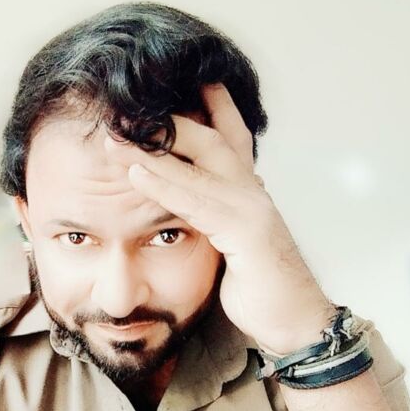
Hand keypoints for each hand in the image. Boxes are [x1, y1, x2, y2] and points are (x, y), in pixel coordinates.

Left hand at [103, 82, 335, 355]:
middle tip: (128, 102)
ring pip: (198, 165)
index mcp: (250, 196)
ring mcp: (252, 210)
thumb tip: (195, 218)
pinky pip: (196, 202)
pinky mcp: (247, 232)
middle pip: (212, 138)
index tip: (181, 85)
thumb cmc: (265, 293)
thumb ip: (218, 226)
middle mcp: (253, 194)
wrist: (294, 325)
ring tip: (114, 135)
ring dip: (151, 149)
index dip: (210, 109)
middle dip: (170, 118)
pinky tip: (135, 173)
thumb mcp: (235, 252)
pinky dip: (162, 185)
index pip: (230, 140)